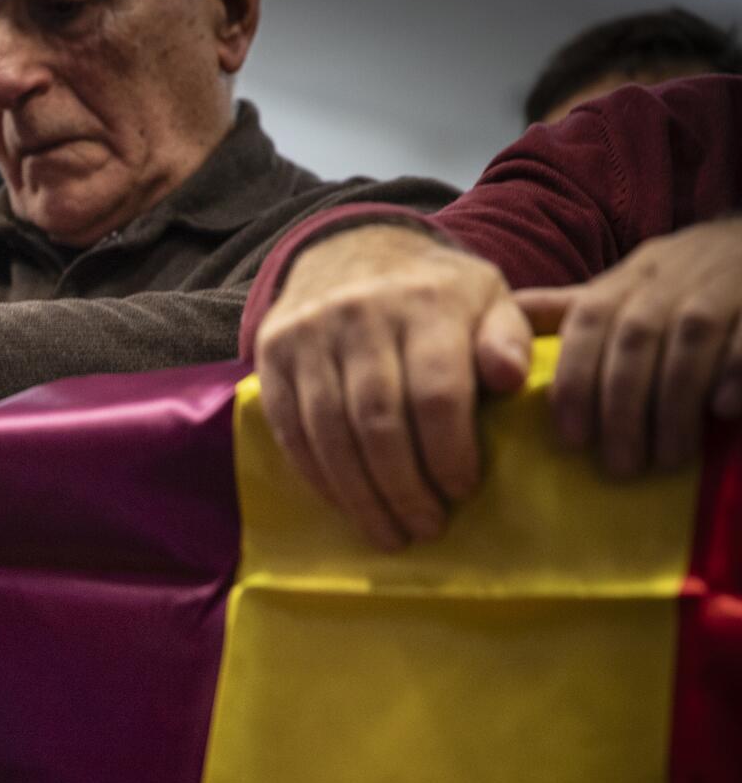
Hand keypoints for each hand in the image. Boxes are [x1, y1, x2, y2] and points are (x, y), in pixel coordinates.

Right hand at [256, 223, 532, 548]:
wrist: (348, 250)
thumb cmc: (432, 293)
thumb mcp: (486, 299)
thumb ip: (507, 338)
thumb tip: (512, 379)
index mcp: (426, 302)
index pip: (435, 393)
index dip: (449, 452)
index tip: (462, 490)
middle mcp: (361, 314)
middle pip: (378, 420)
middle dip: (403, 486)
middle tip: (425, 527)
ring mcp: (309, 335)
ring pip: (330, 433)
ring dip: (360, 494)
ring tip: (388, 532)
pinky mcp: (271, 354)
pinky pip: (291, 429)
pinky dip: (319, 476)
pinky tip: (346, 503)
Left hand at [515, 217, 741, 475]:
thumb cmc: (683, 281)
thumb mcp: (626, 285)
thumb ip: (570, 309)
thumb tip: (506, 314)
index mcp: (627, 278)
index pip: (587, 322)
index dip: (574, 380)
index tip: (571, 438)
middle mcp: (670, 276)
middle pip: (634, 338)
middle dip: (621, 407)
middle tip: (619, 466)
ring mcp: (723, 283)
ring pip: (689, 339)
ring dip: (674, 404)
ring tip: (667, 458)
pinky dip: (734, 372)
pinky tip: (723, 412)